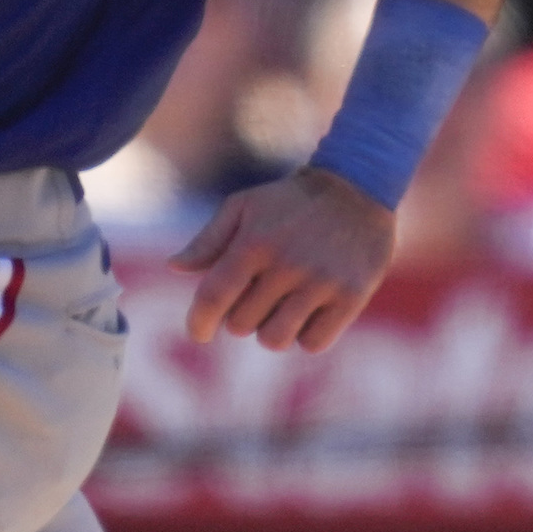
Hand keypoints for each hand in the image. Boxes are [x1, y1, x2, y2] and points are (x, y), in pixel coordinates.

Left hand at [175, 165, 398, 352]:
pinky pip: (313, 343)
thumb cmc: (291, 201)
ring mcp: (321, 282)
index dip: (198, 322)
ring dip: (272, 330)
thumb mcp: (245, 206)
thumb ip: (209, 239)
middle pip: (241, 324)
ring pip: (275, 339)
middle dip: (242, 315)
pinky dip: (306, 336)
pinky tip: (310, 313)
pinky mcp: (351, 297)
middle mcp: (287, 264)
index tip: (199, 334)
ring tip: (282, 308)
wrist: (358, 188)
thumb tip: (174, 268)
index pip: (213, 296)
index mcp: (255, 242)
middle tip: (259, 296)